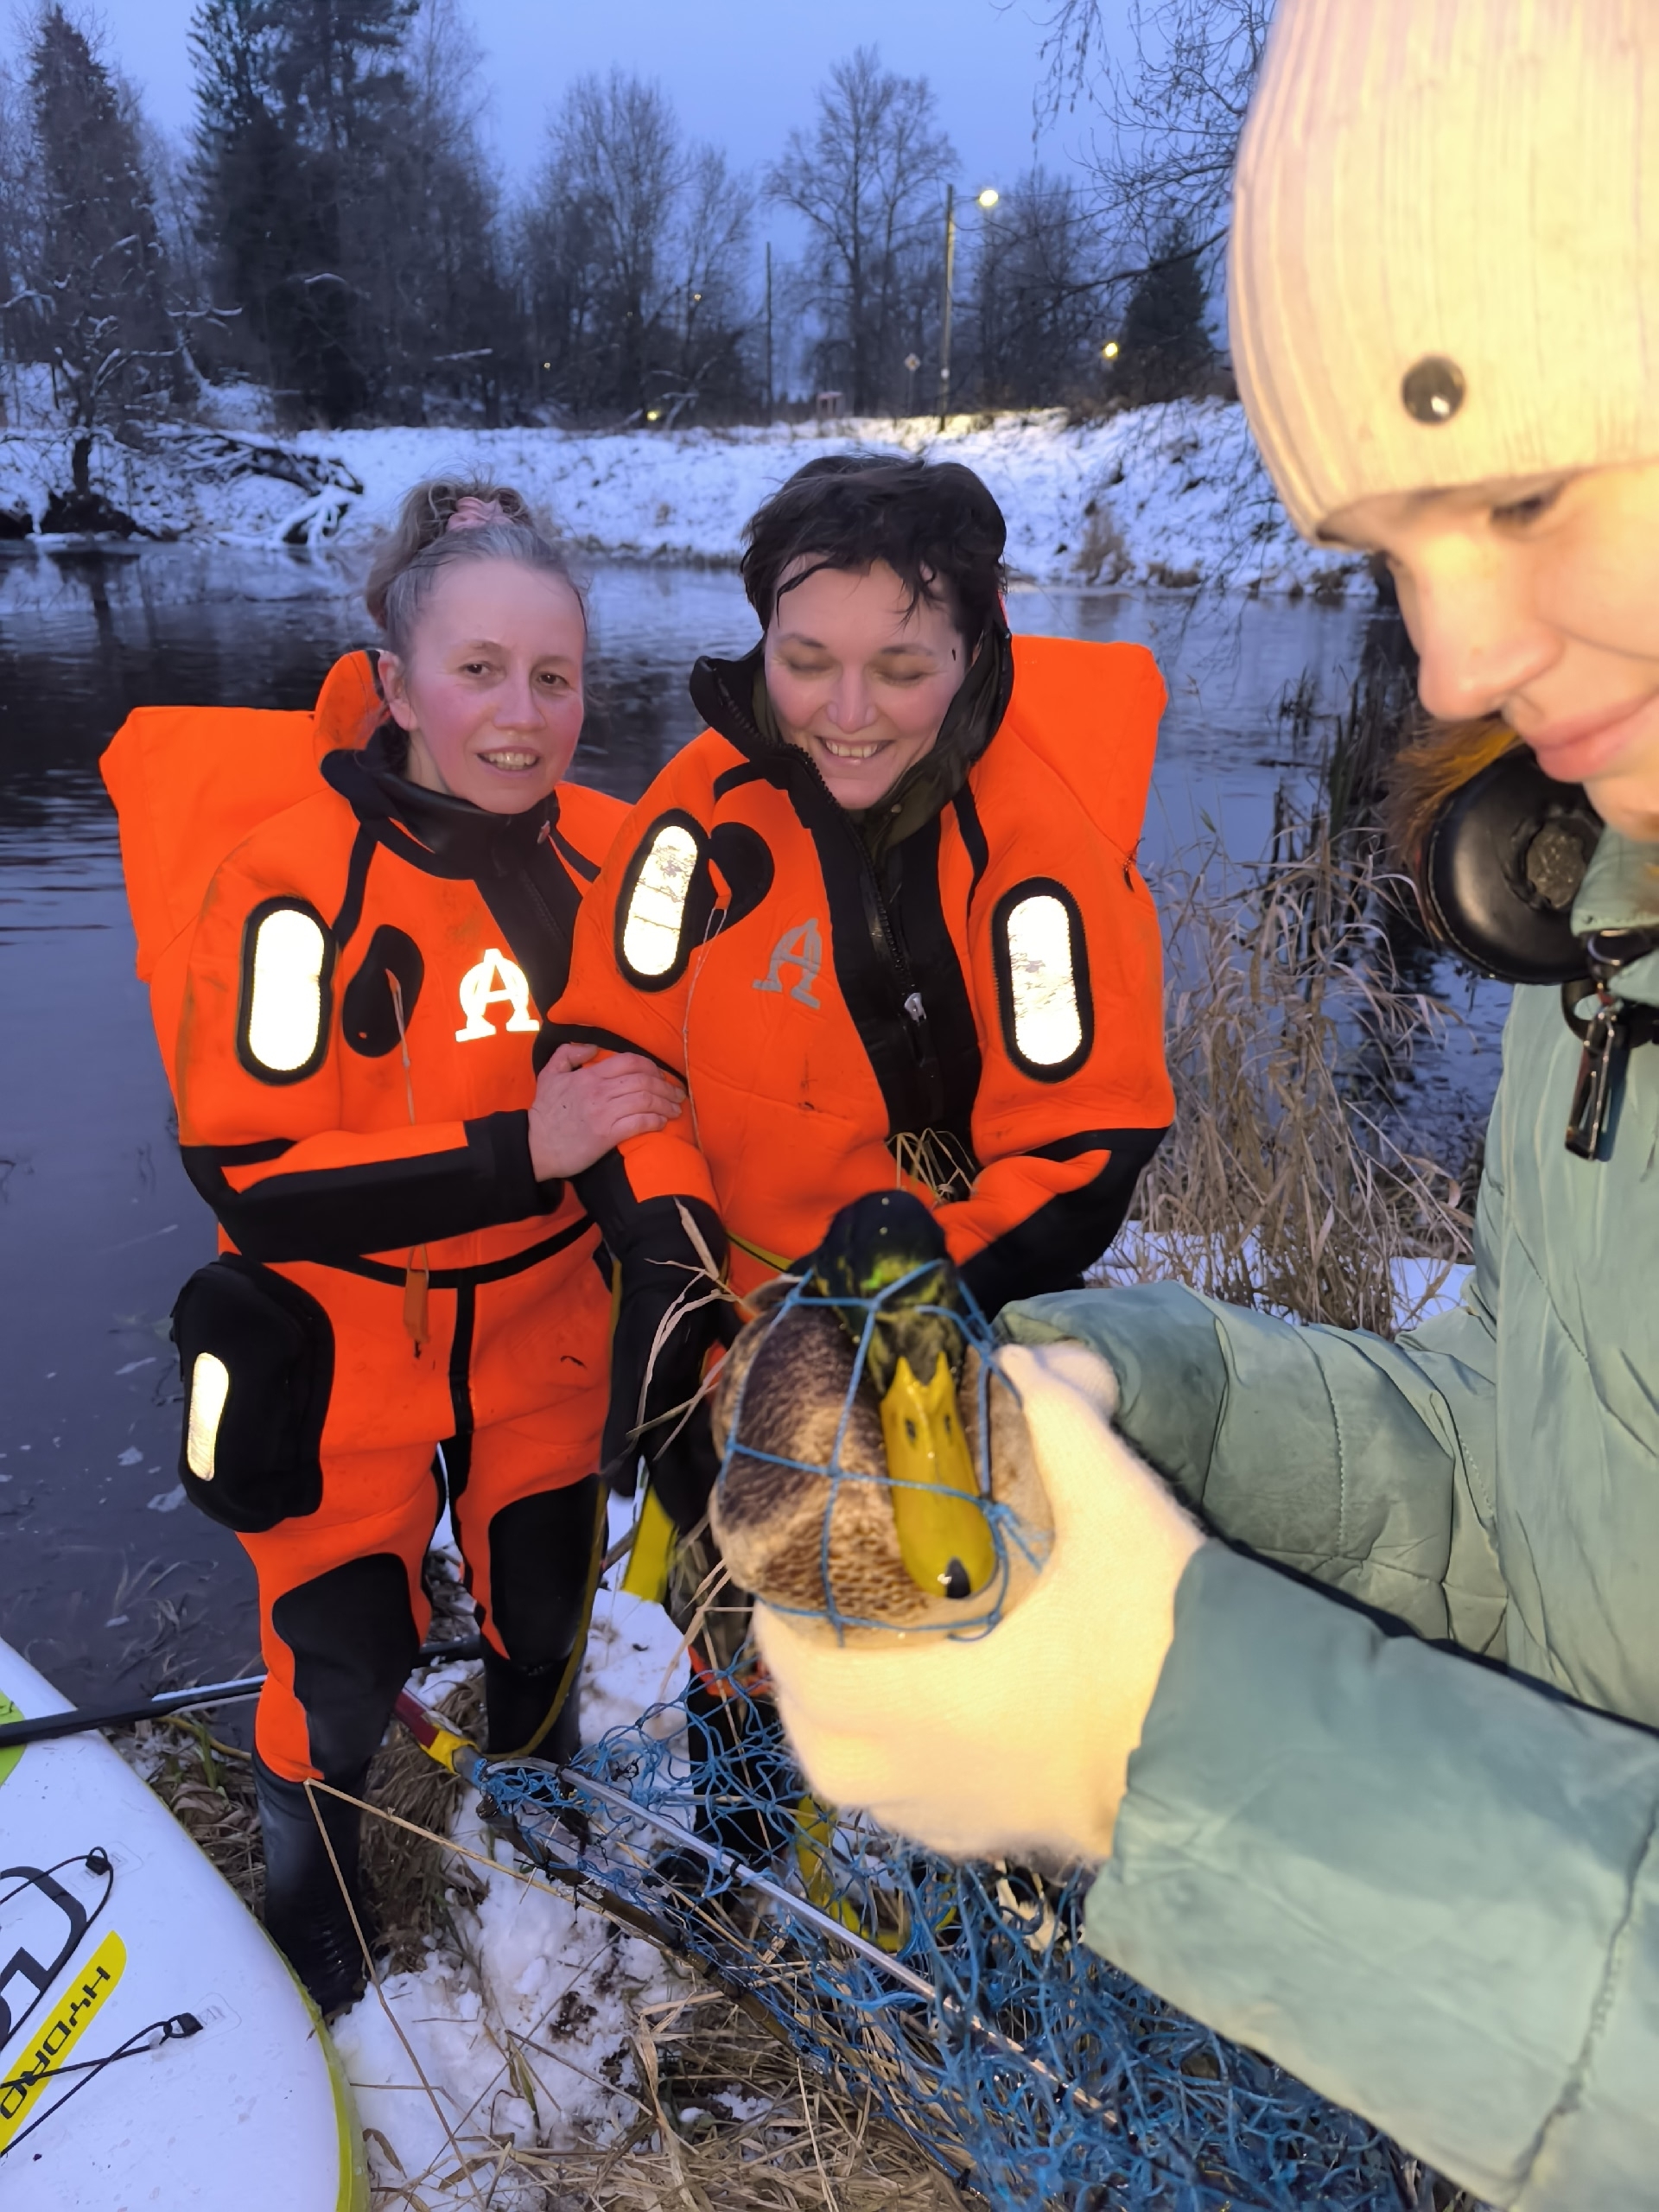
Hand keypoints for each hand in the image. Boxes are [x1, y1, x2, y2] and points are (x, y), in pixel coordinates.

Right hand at [528, 1043, 681, 1180]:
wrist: (534, 1146)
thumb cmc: (544, 1113)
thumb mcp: (549, 1075)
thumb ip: (568, 1054)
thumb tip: (593, 1047)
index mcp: (589, 1075)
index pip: (630, 1062)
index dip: (651, 1067)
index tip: (661, 1076)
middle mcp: (599, 1091)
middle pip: (644, 1080)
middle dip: (666, 1086)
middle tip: (677, 1094)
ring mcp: (604, 1113)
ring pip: (645, 1101)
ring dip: (665, 1104)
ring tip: (675, 1110)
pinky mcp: (606, 1136)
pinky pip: (639, 1123)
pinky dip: (655, 1121)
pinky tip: (662, 1123)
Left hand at [753, 1342, 1205, 1864]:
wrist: (1243, 1763)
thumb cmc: (1161, 1639)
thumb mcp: (1116, 1509)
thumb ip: (1060, 1422)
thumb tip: (1017, 1358)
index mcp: (908, 1693)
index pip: (793, 1652)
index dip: (783, 1603)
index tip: (798, 1557)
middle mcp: (908, 1768)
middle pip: (808, 1719)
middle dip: (810, 1654)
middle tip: (836, 1593)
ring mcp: (944, 1818)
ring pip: (848, 1770)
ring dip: (842, 1716)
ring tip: (868, 1653)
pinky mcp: (986, 1843)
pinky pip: (903, 1807)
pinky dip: (894, 1764)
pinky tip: (927, 1718)